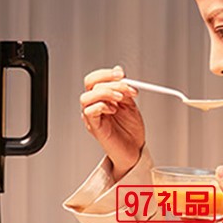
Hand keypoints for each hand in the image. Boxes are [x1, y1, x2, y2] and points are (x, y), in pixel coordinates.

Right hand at [81, 66, 144, 180]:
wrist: (135, 151)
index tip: (122, 74)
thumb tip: (119, 72)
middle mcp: (95, 105)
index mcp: (103, 98)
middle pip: (90, 84)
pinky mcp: (94, 126)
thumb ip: (124, 89)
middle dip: (109, 81)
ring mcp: (92, 116)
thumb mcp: (131, 104)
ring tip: (120, 99)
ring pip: (87, 96)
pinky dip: (102, 106)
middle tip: (125, 87)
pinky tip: (113, 110)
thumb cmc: (131, 131)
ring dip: (106, 93)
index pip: (96, 79)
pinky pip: (89, 111)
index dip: (107, 73)